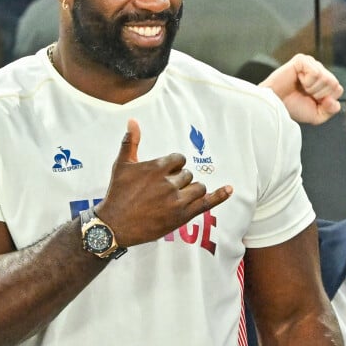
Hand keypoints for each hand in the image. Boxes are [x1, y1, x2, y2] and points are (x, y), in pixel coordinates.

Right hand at [95, 119, 231, 245]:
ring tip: (177, 197)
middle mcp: (169, 182)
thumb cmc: (117, 194)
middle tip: (162, 191)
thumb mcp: (121, 165)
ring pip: (197, 187)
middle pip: (187, 174)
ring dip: (191, 190)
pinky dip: (220, 196)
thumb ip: (130, 142)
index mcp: (157, 168)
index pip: (179, 159)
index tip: (165, 175)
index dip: (174, 166)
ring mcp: (177, 200)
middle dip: (179, 180)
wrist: (115, 225)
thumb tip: (133, 121)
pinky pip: (206, 203)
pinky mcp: (182, 216)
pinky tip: (229, 189)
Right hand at [261, 53, 342, 124]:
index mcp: (323, 82)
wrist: (275, 104)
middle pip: (334, 83)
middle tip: (305, 94)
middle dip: (320, 94)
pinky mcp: (302, 60)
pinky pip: (316, 72)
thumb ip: (331, 110)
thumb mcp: (316, 115)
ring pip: (326, 78)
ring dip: (312, 88)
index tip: (312, 101)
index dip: (326, 100)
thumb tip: (334, 101)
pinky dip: (307, 81)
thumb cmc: (292, 107)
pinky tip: (297, 80)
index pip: (338, 89)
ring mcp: (311, 63)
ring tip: (300, 88)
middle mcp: (319, 70)